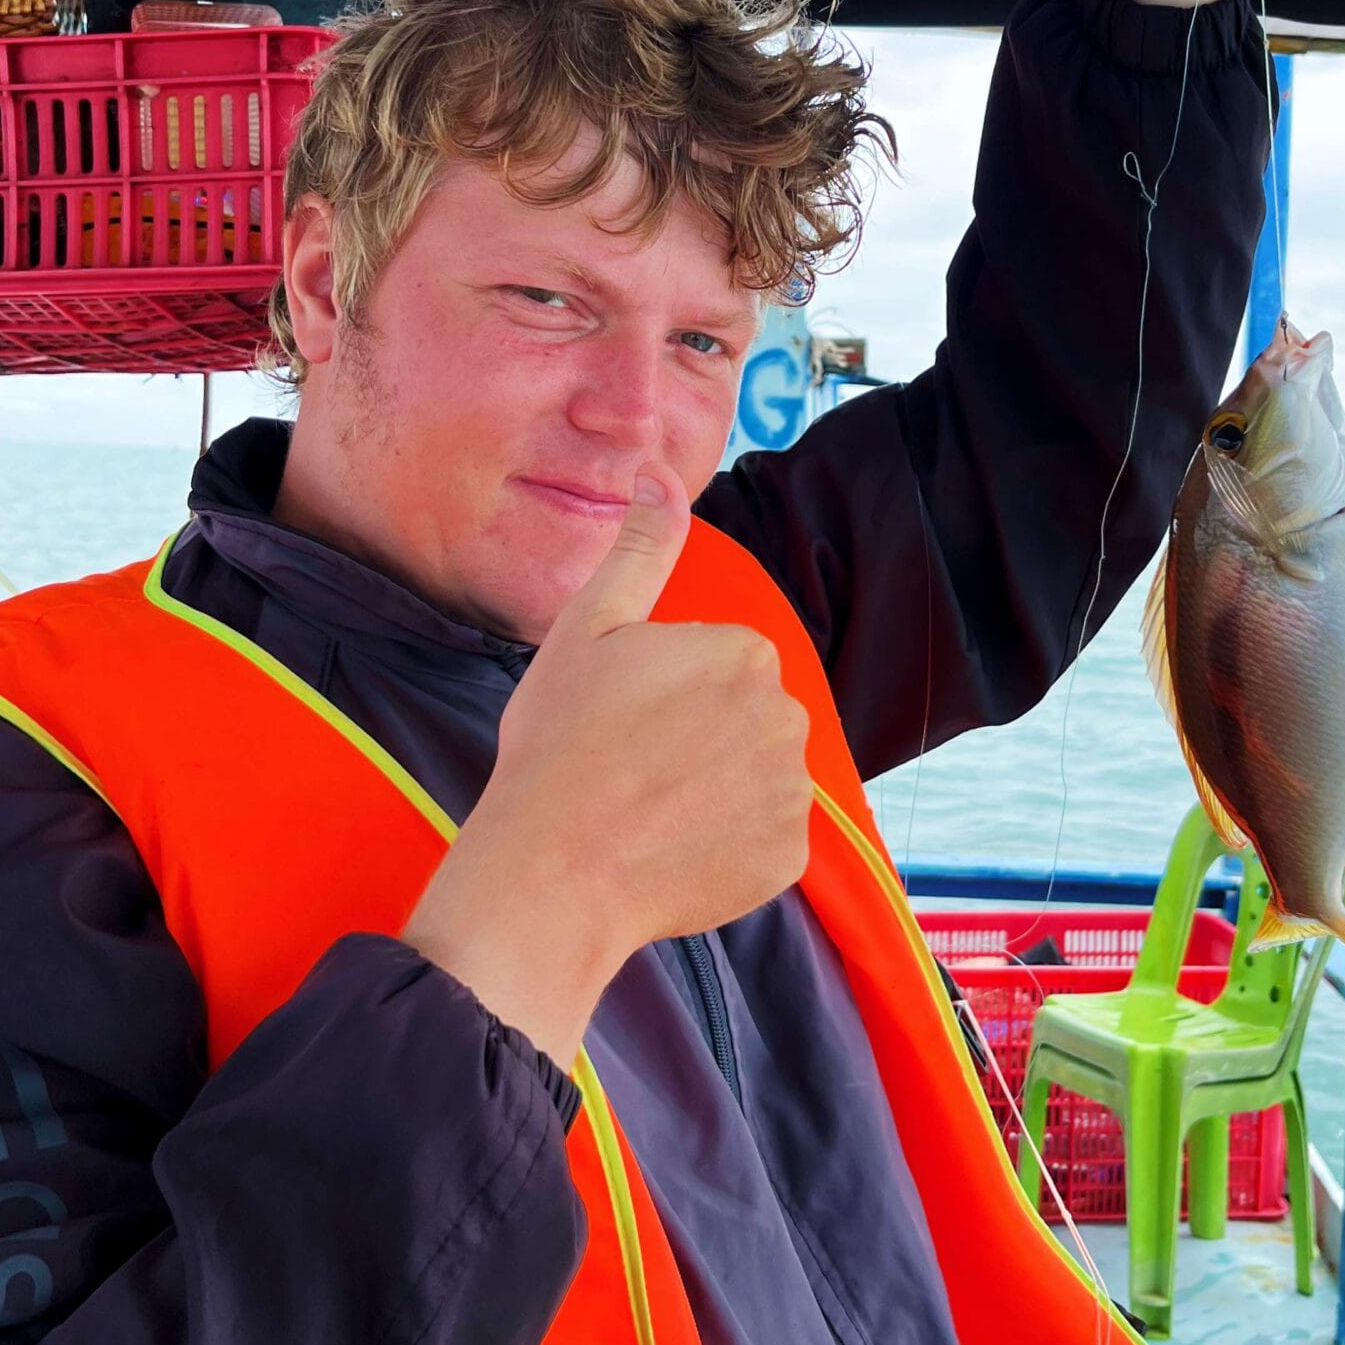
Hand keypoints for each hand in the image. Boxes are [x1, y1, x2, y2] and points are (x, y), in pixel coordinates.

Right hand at [400, 467, 813, 1068]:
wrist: (553, 871)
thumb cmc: (560, 745)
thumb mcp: (587, 627)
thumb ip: (640, 550)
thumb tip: (661, 474)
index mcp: (743, 652)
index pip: (718, 666)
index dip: (664, 694)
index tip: (621, 721)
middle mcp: (786, 716)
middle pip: (744, 720)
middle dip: (699, 740)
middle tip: (629, 769)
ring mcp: (791, 793)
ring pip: (754, 779)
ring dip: (714, 793)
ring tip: (646, 812)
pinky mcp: (787, 858)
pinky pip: (763, 842)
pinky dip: (727, 848)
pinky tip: (671, 851)